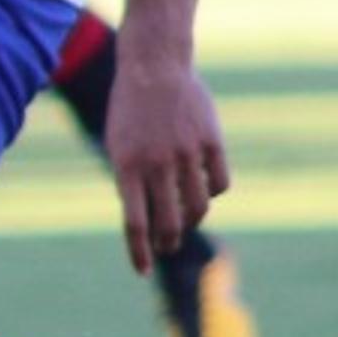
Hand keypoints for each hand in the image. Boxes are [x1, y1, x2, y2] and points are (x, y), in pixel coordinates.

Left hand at [102, 44, 230, 273]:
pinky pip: (219, 184)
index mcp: (126, 165)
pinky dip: (212, 194)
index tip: (142, 270)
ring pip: (198, 206)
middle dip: (167, 241)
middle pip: (169, 221)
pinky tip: (204, 193)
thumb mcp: (118, 145)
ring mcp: (186, 152)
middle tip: (167, 246)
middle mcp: (156, 162)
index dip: (139, 252)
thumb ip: (131, 182)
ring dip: (191, 220)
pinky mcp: (211, 141)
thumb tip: (147, 223)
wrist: (154, 66)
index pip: (135, 223)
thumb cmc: (130, 110)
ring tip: (184, 222)